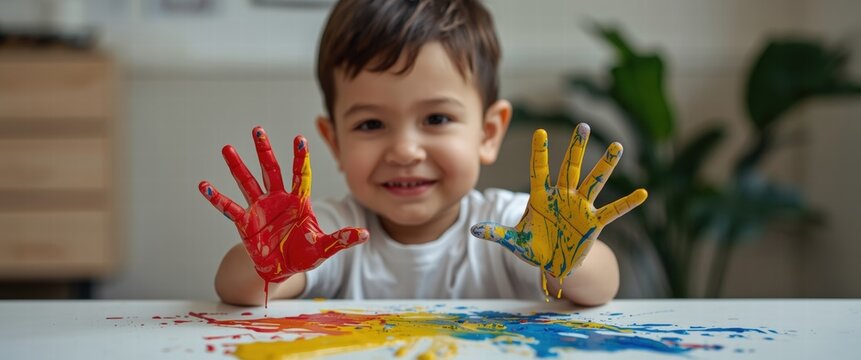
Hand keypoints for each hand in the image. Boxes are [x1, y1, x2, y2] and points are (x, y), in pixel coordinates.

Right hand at [199, 126, 367, 283]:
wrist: (280, 270)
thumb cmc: (302, 255)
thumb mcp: (324, 248)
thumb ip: (341, 239)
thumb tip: (364, 234)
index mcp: (298, 202)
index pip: (299, 175)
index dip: (299, 158)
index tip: (299, 139)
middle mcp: (277, 199)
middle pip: (271, 170)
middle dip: (264, 151)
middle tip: (257, 130)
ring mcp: (260, 208)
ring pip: (248, 182)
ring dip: (237, 166)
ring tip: (227, 148)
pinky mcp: (245, 222)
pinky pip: (229, 208)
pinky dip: (216, 198)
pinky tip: (204, 185)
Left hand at [470, 124, 646, 295]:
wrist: (555, 263)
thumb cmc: (534, 247)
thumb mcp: (514, 241)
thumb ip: (496, 233)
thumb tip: (474, 229)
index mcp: (541, 198)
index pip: (539, 171)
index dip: (540, 153)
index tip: (540, 132)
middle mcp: (563, 197)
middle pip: (571, 169)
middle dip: (577, 149)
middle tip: (584, 126)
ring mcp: (581, 208)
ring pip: (594, 182)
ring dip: (605, 166)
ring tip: (618, 146)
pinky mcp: (594, 223)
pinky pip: (613, 211)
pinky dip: (627, 203)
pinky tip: (642, 193)